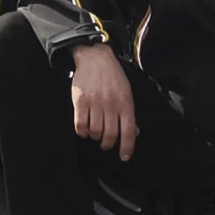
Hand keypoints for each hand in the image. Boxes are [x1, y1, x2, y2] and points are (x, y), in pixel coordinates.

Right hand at [69, 44, 138, 159]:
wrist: (94, 57)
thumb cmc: (113, 76)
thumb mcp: (126, 91)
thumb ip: (128, 112)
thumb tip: (134, 133)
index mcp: (125, 102)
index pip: (128, 131)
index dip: (127, 147)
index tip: (124, 157)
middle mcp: (111, 104)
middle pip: (110, 135)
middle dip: (107, 144)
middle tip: (105, 144)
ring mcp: (95, 102)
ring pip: (95, 132)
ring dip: (94, 137)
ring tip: (94, 134)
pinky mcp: (80, 101)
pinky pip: (80, 125)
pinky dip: (82, 132)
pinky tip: (84, 130)